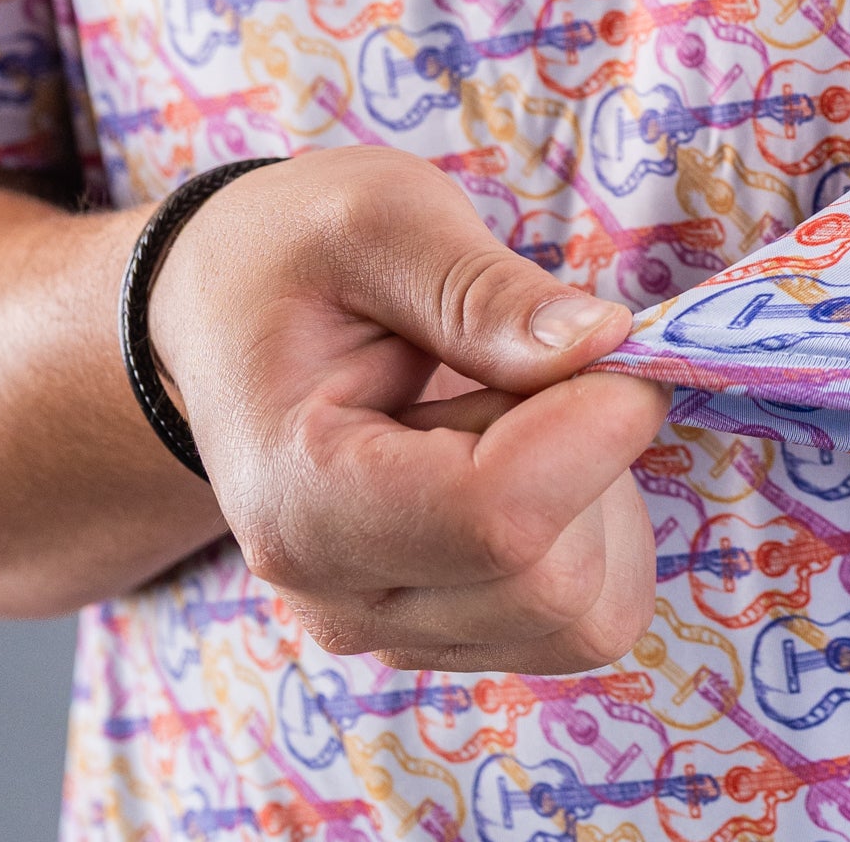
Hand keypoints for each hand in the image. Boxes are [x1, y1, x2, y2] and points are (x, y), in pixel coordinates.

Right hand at [147, 146, 669, 671]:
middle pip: (552, 580)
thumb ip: (485, 289)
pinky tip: (530, 456)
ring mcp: (389, 627)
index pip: (498, 519)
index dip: (598, 426)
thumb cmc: (298, 250)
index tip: (619, 337)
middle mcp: (338, 593)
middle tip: (539, 357)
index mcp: (302, 493)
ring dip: (599, 496)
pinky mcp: (443, 631)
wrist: (229, 314)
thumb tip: (604, 342)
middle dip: (592, 455)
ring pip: (581, 612)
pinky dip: (595, 535)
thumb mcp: (382, 219)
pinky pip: (579, 620)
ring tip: (515, 402)